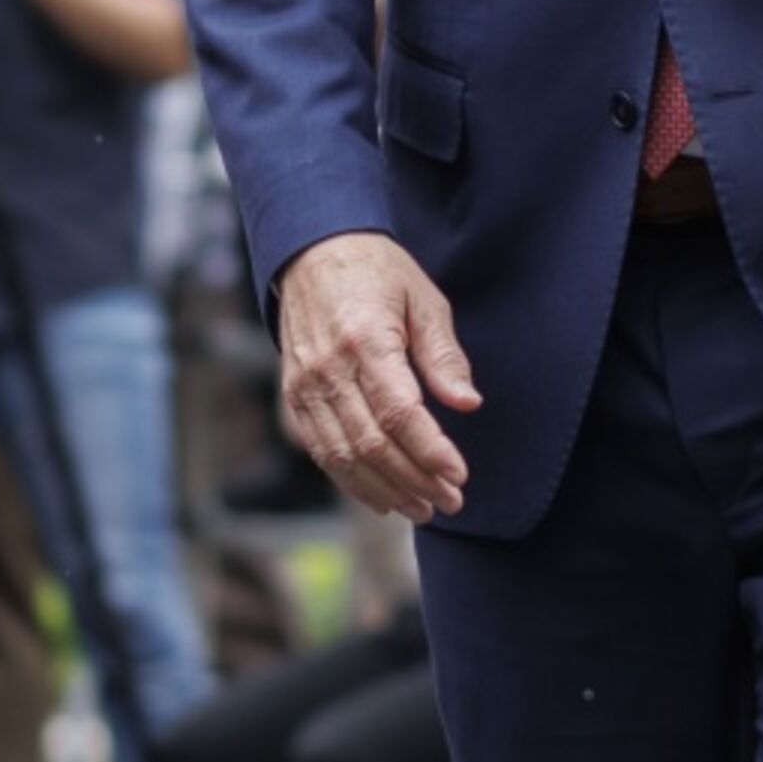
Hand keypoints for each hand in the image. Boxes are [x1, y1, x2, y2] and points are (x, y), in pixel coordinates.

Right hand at [278, 231, 479, 521]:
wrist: (312, 253)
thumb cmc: (378, 273)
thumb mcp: (424, 300)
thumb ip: (444, 356)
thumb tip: (468, 404)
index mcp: (366, 340)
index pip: (399, 412)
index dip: (431, 451)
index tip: (460, 476)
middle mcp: (329, 368)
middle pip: (372, 443)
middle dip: (415, 480)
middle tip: (451, 501)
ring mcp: (305, 386)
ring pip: (344, 456)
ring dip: (386, 490)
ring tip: (422, 509)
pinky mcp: (294, 397)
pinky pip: (322, 451)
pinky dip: (352, 482)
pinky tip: (382, 498)